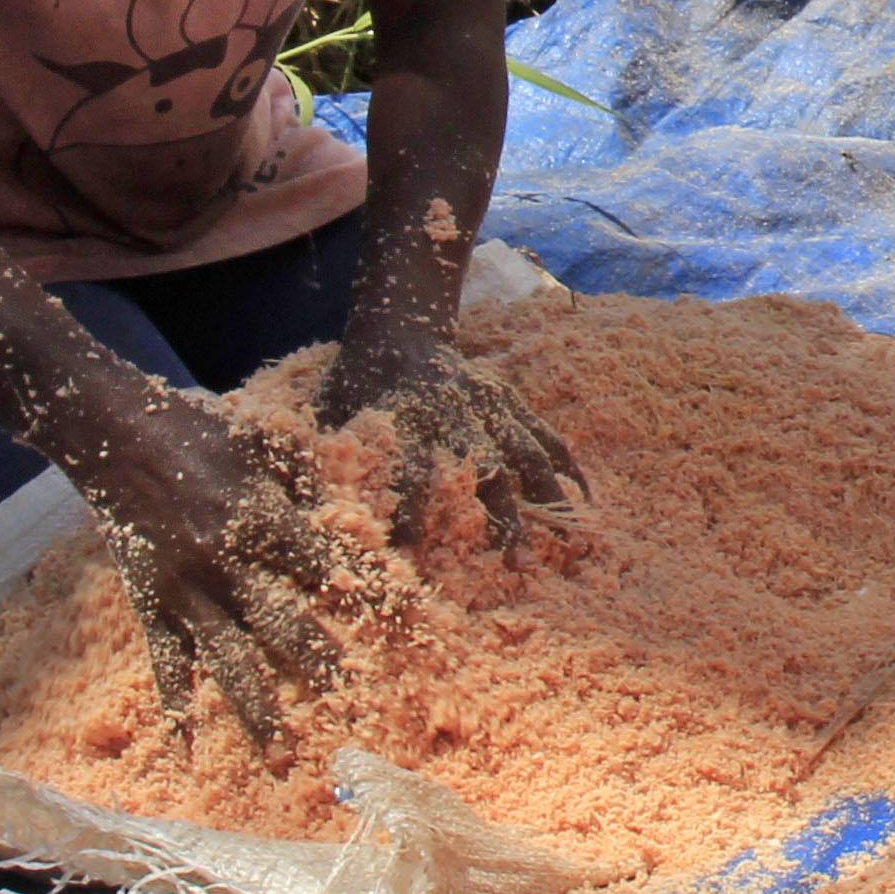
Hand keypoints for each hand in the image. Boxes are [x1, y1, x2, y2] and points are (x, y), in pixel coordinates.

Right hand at [73, 386, 378, 755]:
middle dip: (320, 668)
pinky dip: (176, 709)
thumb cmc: (194, 429)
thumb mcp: (262, 441)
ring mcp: (184, 592)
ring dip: (259, 711)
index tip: (403, 625)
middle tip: (354, 705)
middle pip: (283, 627)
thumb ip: (302, 482)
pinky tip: (187, 750)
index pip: (326, 567)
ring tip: (284, 756)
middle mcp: (225, 564)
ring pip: (230, 661)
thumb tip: (341, 513)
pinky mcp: (149, 605)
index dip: (365, 593)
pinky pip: (166, 665)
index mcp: (261, 518)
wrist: (110, 432)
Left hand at [322, 330, 585, 555]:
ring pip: (526, 455)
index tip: (412, 556)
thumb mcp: (331, 416)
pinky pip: (545, 436)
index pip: (410, 475)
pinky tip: (585, 499)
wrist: (399, 327)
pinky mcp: (509, 404)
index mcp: (409, 423)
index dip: (410, 514)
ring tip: (565, 542)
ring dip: (545, 499)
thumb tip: (309, 510)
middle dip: (503, 519)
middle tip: (513, 565)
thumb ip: (329, 458)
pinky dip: (567, 467)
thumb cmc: (358, 382)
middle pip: (486, 471)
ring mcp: (491, 411)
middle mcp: (457, 420)